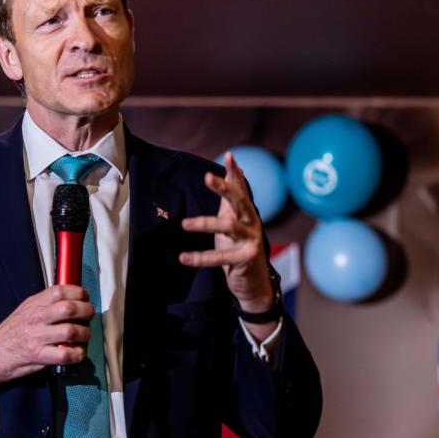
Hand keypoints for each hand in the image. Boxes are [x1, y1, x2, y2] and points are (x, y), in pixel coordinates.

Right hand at [0, 285, 94, 400]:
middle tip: (89, 315)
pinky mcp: (38, 356)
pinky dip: (78, 354)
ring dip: (85, 334)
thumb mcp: (24, 310)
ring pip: (71, 331)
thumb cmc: (10, 334)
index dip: (78, 292)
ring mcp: (37, 337)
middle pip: (69, 309)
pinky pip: (66, 354)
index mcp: (33, 304)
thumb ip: (44, 304)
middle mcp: (35, 318)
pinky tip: (78, 352)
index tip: (85, 297)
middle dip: (86, 311)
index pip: (60, 291)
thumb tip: (69, 298)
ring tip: (84, 336)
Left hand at [179, 151, 273, 309]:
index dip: (235, 173)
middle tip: (207, 177)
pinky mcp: (245, 259)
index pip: (241, 189)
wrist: (254, 282)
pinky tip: (184, 257)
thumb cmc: (240, 246)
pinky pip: (220, 258)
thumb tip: (233, 169)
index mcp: (247, 213)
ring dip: (205, 223)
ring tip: (184, 224)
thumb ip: (230, 197)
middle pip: (240, 201)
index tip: (229, 155)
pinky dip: (201, 258)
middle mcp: (252, 224)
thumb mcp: (233, 219)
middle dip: (225, 188)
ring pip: (229, 226)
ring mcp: (250, 241)